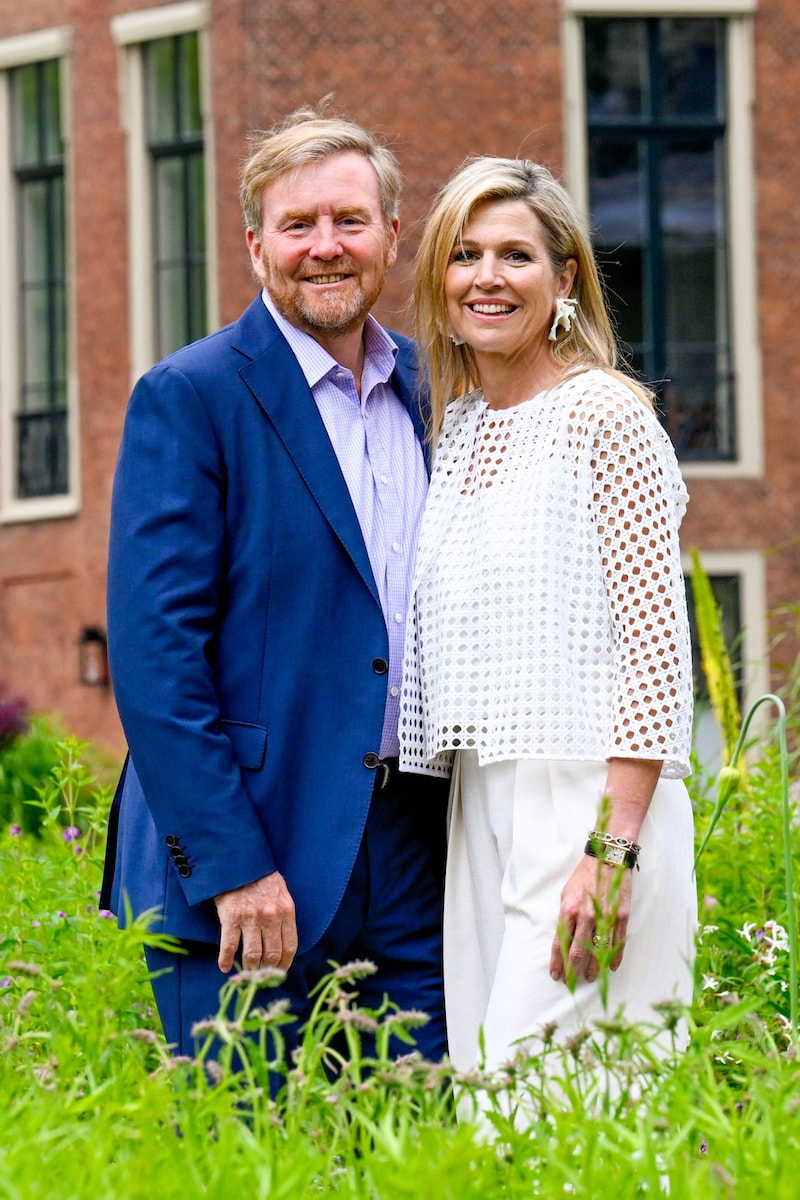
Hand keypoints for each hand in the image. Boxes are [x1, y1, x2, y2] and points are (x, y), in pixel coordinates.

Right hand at [214, 871, 297, 973]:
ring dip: (250, 968)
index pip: (290, 946)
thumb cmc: (261, 877)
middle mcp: (270, 917)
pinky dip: (226, 959)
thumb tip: (284, 940)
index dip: (285, 963)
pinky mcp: (231, 918)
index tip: (280, 971)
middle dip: (268, 969)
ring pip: (252, 954)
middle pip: (272, 954)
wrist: (239, 861)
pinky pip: (229, 946)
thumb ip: (284, 914)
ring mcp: (250, 918)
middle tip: (262, 975)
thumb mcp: (281, 893)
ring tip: (248, 973)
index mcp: (286, 911)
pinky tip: (224, 966)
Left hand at [549, 855, 631, 984]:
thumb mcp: (565, 894)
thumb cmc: (584, 877)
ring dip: (594, 968)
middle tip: (570, 983)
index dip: (558, 962)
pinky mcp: (621, 917)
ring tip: (590, 978)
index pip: (561, 944)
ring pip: (599, 951)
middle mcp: (586, 916)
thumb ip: (565, 917)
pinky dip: (615, 958)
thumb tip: (564, 938)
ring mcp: (605, 918)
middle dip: (573, 971)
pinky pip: (618, 943)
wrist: (608, 860)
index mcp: (569, 910)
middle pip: (578, 952)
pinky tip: (611, 968)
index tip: (556, 975)